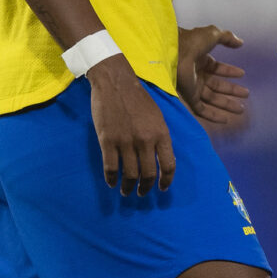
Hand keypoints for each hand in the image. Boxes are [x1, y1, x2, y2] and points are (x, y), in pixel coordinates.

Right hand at [88, 56, 175, 194]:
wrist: (116, 84)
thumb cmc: (139, 99)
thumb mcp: (158, 116)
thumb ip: (160, 136)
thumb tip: (162, 157)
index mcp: (161, 133)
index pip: (168, 165)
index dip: (166, 180)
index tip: (162, 188)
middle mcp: (145, 140)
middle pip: (148, 174)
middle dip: (146, 188)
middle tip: (142, 193)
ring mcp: (126, 142)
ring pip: (129, 174)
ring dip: (128, 187)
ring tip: (127, 192)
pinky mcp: (107, 141)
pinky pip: (110, 167)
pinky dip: (111, 179)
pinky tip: (112, 183)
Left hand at [177, 24, 248, 125]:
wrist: (174, 52)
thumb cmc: (192, 42)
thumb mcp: (213, 34)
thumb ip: (227, 38)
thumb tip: (240, 42)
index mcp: (200, 59)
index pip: (217, 68)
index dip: (229, 71)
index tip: (242, 74)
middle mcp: (196, 74)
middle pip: (217, 85)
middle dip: (231, 90)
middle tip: (246, 94)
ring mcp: (193, 86)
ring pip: (212, 99)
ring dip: (226, 104)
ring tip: (241, 109)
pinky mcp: (189, 97)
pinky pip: (201, 109)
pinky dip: (213, 115)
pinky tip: (225, 119)